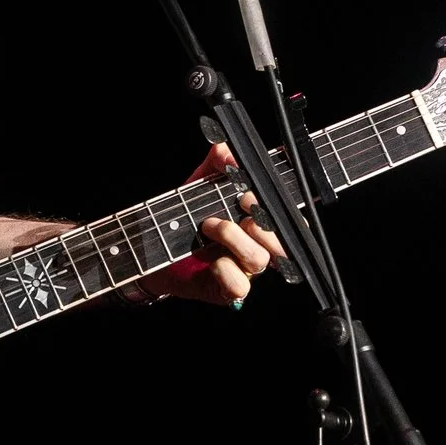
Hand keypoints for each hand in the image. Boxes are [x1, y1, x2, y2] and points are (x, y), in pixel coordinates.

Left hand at [134, 144, 284, 305]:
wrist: (156, 245)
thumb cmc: (186, 215)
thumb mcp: (201, 180)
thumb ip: (218, 160)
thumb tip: (229, 154)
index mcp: (259, 222)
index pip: (289, 219)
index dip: (278, 209)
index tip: (250, 195)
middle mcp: (256, 246)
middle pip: (282, 242)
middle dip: (261, 223)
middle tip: (237, 207)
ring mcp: (243, 270)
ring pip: (259, 260)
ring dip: (234, 239)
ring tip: (208, 225)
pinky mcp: (226, 290)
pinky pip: (239, 286)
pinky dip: (226, 271)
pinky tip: (211, 261)